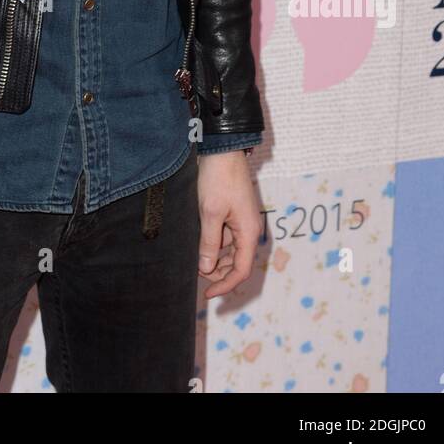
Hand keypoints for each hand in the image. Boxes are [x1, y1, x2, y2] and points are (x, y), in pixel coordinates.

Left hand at [197, 150, 262, 298]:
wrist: (222, 150)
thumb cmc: (218, 178)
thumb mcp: (210, 213)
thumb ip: (209, 242)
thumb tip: (205, 268)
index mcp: (249, 232)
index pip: (241, 270)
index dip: (225, 285)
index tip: (207, 293)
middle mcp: (248, 230)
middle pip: (236, 262)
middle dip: (218, 272)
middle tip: (195, 274)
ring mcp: (241, 221)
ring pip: (229, 250)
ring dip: (214, 258)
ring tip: (194, 259)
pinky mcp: (233, 213)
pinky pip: (225, 236)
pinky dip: (213, 243)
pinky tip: (198, 242)